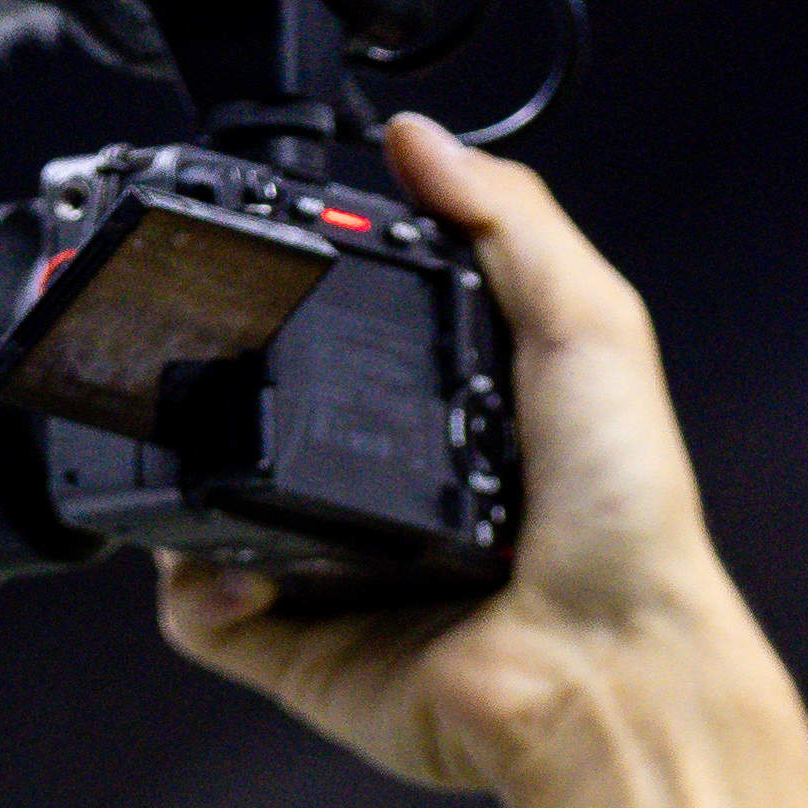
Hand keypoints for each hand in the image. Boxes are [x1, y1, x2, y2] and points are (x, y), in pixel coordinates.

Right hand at [154, 118, 746, 793]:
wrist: (611, 668)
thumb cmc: (627, 522)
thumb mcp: (589, 325)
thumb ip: (506, 218)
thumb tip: (417, 138)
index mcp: (455, 427)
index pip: (353, 348)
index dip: (301, 303)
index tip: (263, 263)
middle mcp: (395, 504)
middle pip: (270, 427)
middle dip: (217, 393)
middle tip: (202, 362)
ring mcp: (344, 582)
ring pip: (217, 520)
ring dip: (180, 486)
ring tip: (190, 458)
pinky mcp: (311, 657)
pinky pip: (209, 621)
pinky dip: (190, 591)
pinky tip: (225, 568)